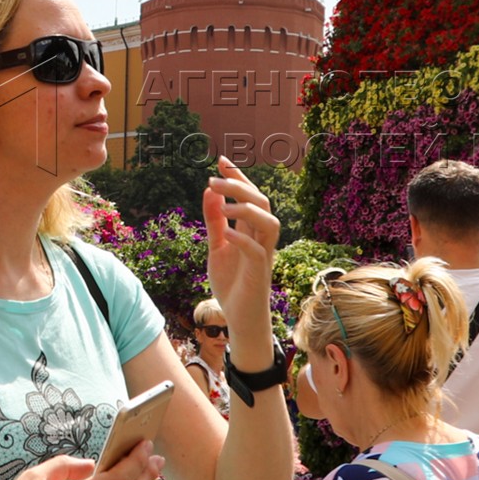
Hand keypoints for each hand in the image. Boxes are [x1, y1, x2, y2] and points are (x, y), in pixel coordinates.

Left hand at [203, 158, 279, 343]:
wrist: (239, 319)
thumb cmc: (231, 284)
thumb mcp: (217, 247)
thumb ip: (215, 221)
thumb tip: (209, 190)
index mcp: (250, 230)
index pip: (249, 196)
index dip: (237, 176)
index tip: (221, 160)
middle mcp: (260, 239)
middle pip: (260, 202)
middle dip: (239, 186)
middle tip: (212, 179)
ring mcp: (263, 255)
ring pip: (269, 222)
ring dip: (247, 208)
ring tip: (223, 202)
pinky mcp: (259, 274)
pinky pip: (258, 252)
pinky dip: (244, 239)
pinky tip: (227, 233)